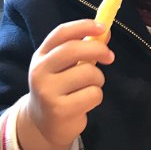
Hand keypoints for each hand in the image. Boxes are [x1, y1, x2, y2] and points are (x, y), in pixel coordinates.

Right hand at [17, 19, 113, 149]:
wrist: (42, 123)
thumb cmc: (59, 87)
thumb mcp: (65, 66)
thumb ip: (83, 49)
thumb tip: (105, 32)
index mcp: (41, 56)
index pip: (61, 33)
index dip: (83, 26)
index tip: (103, 27)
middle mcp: (40, 71)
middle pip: (74, 50)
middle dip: (98, 50)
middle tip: (109, 56)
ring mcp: (48, 91)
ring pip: (89, 73)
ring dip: (98, 79)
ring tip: (89, 87)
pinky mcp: (59, 110)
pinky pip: (93, 94)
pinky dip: (96, 96)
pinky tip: (84, 102)